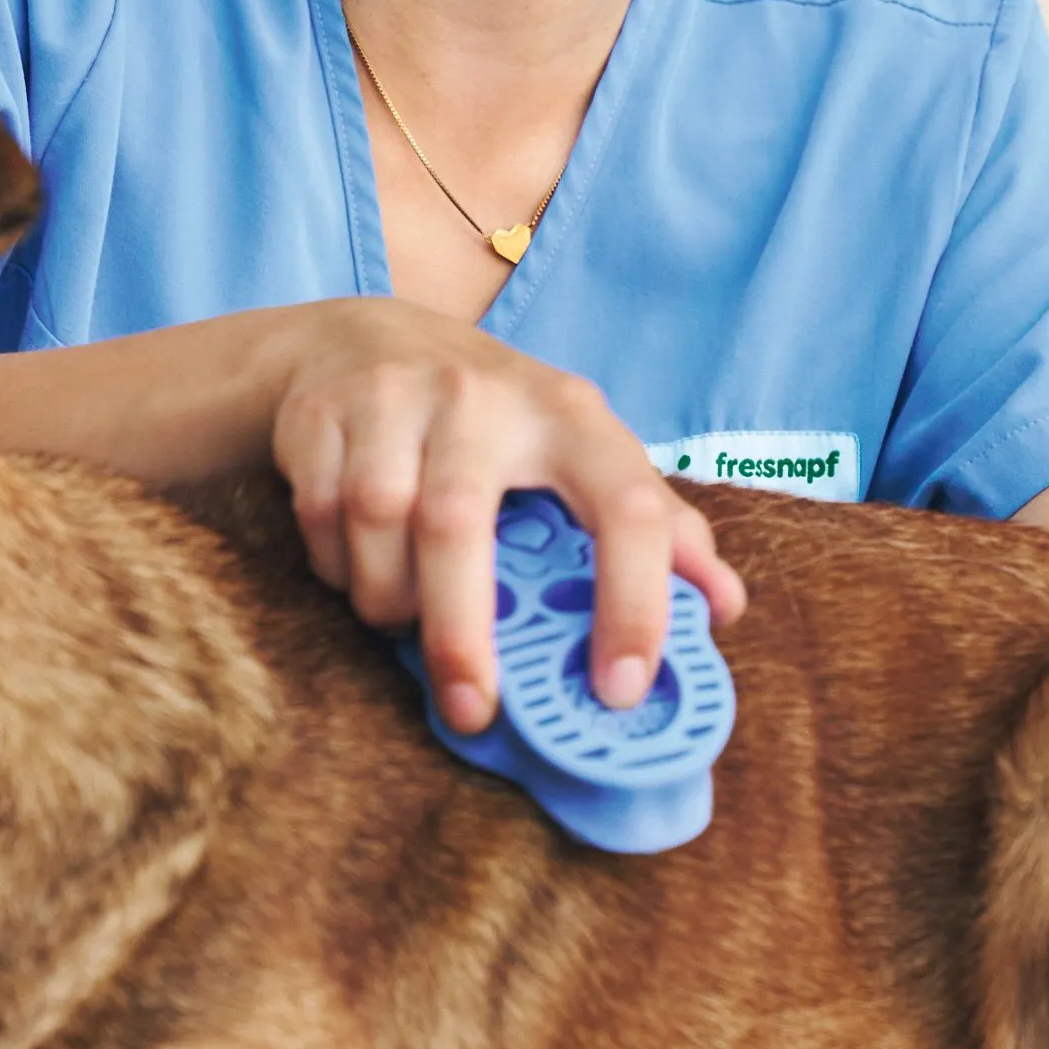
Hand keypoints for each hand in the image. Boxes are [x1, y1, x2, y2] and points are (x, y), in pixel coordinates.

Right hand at [267, 298, 745, 736]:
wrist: (368, 338)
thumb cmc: (497, 421)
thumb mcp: (582, 451)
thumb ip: (656, 526)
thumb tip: (726, 605)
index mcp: (571, 416)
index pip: (627, 507)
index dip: (635, 602)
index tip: (622, 688)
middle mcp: (483, 396)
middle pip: (459, 524)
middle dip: (461, 633)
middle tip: (475, 710)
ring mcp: (395, 396)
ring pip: (379, 523)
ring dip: (389, 599)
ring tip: (405, 623)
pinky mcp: (322, 412)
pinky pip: (322, 517)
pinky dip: (338, 568)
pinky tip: (359, 571)